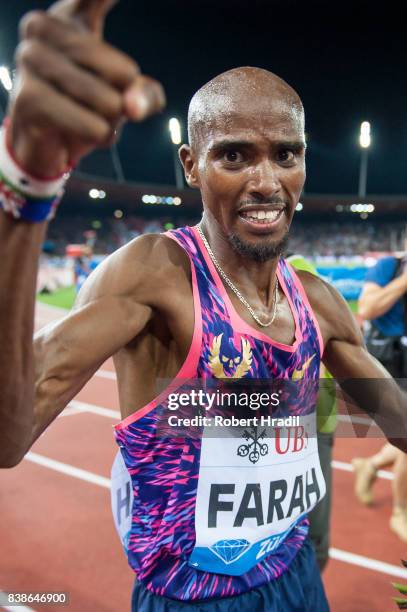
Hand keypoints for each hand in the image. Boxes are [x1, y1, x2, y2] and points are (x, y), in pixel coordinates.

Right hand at [8, 0, 165, 177]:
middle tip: (115, 107)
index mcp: (70, 15)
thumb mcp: (126, 96)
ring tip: (96, 120)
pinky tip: (86, 131)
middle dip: (127, 100)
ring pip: (107, 100)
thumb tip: (131, 103)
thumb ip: (144, 95)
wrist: (47, 143)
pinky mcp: (29, 98)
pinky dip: (98, 135)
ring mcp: (31, 59)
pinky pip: (89, 122)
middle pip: (122, 70)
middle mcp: (42, 27)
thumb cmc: (88, 108)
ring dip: (111, 122)